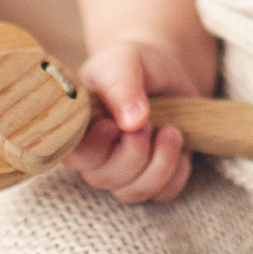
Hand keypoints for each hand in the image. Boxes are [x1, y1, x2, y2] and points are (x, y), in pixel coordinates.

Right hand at [62, 38, 196, 202]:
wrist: (163, 71)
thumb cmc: (134, 64)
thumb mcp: (124, 59)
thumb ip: (121, 82)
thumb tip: (131, 122)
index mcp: (76, 129)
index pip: (73, 157)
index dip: (95, 147)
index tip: (114, 125)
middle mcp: (94, 157)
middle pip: (104, 179)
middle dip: (133, 151)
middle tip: (147, 122)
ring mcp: (123, 173)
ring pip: (133, 192)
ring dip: (158, 164)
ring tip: (170, 131)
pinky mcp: (153, 178)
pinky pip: (163, 193)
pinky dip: (176, 171)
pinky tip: (179, 143)